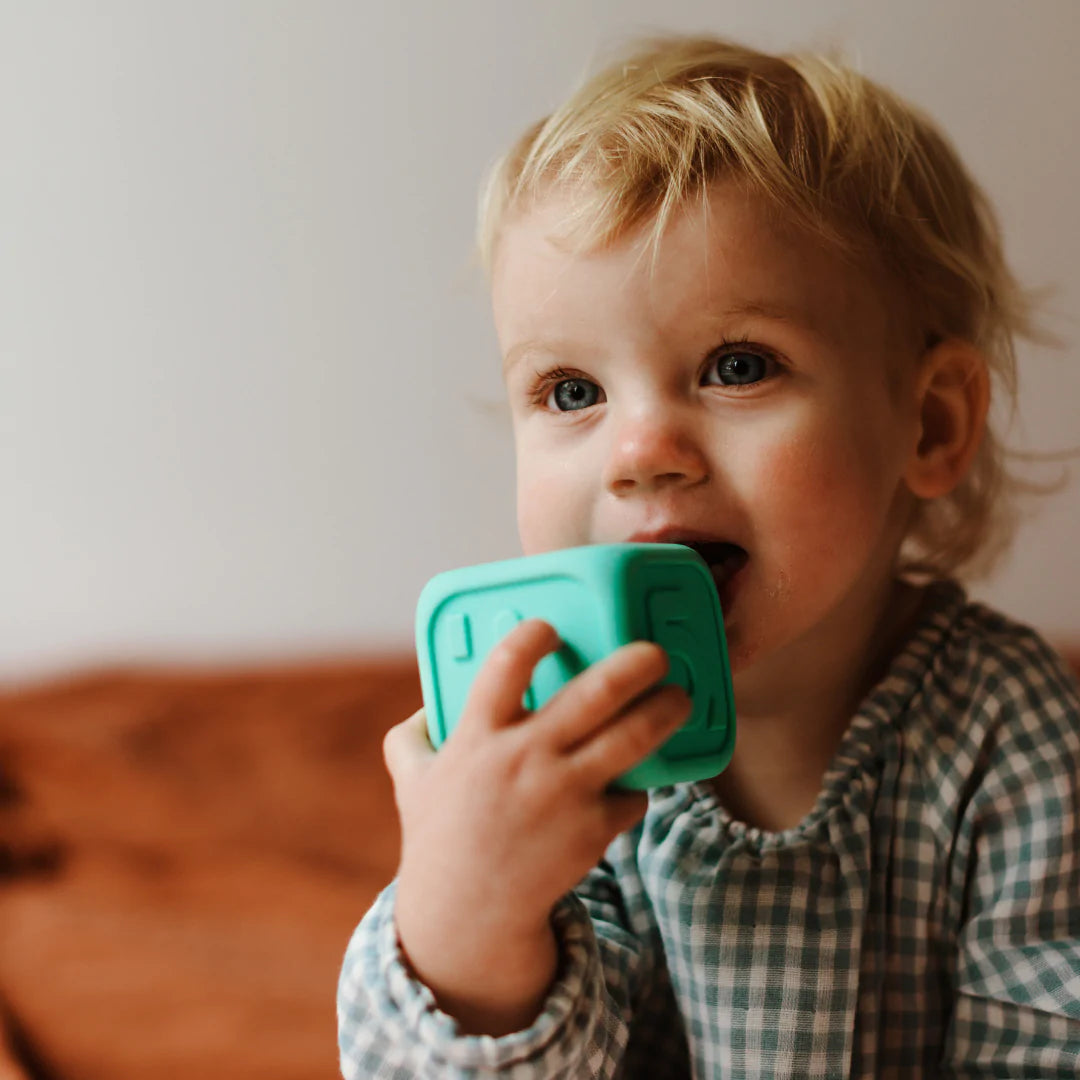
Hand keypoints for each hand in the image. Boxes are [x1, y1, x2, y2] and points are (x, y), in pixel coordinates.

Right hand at [383, 619, 689, 1031]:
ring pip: (633, 738)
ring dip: (667, 711)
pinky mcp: (593, 830)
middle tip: (654, 652)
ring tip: (680, 697)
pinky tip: (634, 779)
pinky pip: (634, 794)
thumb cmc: (440, 838)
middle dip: (636, 662)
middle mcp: (526, 759)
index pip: (508, 665)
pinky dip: (639, 784)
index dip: (535, 635)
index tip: (551, 628)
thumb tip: (428, 703)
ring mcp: (564, 794)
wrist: (467, 914)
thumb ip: (412, 736)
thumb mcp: (412, 779)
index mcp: (478, 737)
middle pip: (596, 694)